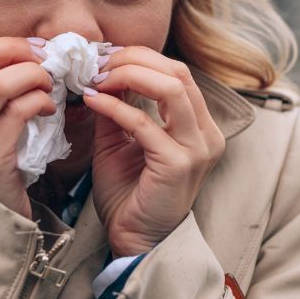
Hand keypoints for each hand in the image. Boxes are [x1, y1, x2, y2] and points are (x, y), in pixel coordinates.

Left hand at [83, 48, 225, 255]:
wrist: (135, 240)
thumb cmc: (130, 194)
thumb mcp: (121, 140)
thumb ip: (118, 105)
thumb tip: (102, 71)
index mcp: (200, 126)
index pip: (177, 73)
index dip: (140, 58)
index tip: (104, 58)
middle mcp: (207, 134)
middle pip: (178, 72)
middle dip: (134, 60)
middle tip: (98, 63)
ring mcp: (197, 149)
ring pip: (170, 88)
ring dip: (128, 76)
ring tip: (97, 78)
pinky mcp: (178, 164)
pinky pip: (143, 123)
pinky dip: (115, 106)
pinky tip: (92, 101)